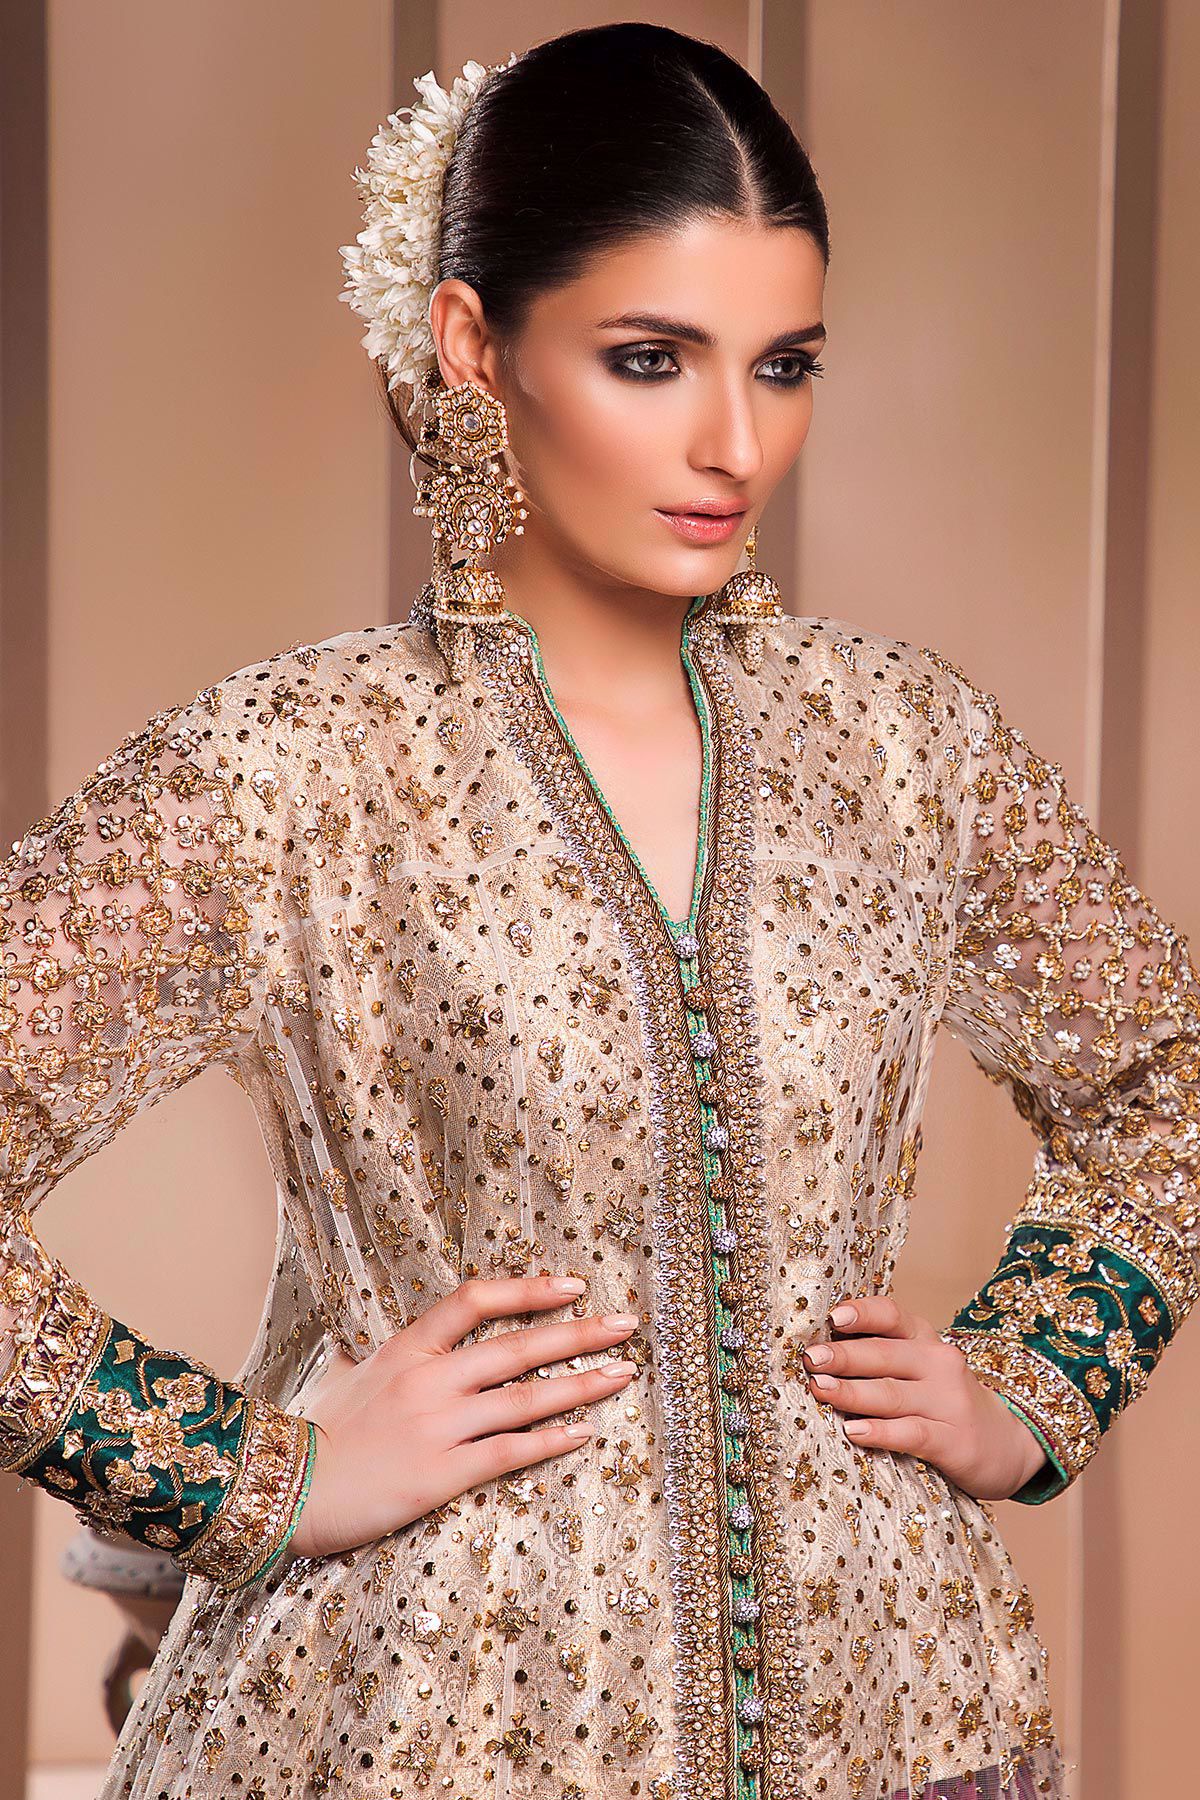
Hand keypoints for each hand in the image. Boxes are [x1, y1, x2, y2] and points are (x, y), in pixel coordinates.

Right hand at [289, 1274, 639, 1557]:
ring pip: (524, 1396)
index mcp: (407, 1348)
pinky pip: (509, 1452)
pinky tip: (583, 1433)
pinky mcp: (443, 1474)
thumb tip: (378, 1349)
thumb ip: (376, 1360)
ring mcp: (439, 1426)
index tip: (571, 1285)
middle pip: (518, 1346)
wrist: (284, 1489)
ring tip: (621, 1374)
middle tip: (626, 1325)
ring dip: (579, 1384)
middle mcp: (430, 1379)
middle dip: (578, 1333)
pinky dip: (550, 1440)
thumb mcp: (346, 1379)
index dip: (527, 1288)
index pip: (474, 1300)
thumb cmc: (315, 1435)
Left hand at [801, 1294, 1048, 1500]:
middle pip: (885, 1355)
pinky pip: (911, 1433)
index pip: (893, 1315)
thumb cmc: (945, 1400)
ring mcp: (948, 1402)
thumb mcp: (921, 1367)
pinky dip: (881, 1432)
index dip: (863, 1313)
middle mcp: (939, 1364)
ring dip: (851, 1392)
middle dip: (844, 1356)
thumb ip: (882, 1355)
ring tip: (820, 1389)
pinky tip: (854, 1431)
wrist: (1008, 1443)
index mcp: (925, 1340)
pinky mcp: (953, 1441)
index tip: (833, 1317)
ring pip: (891, 1394)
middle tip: (811, 1358)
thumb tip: (818, 1349)